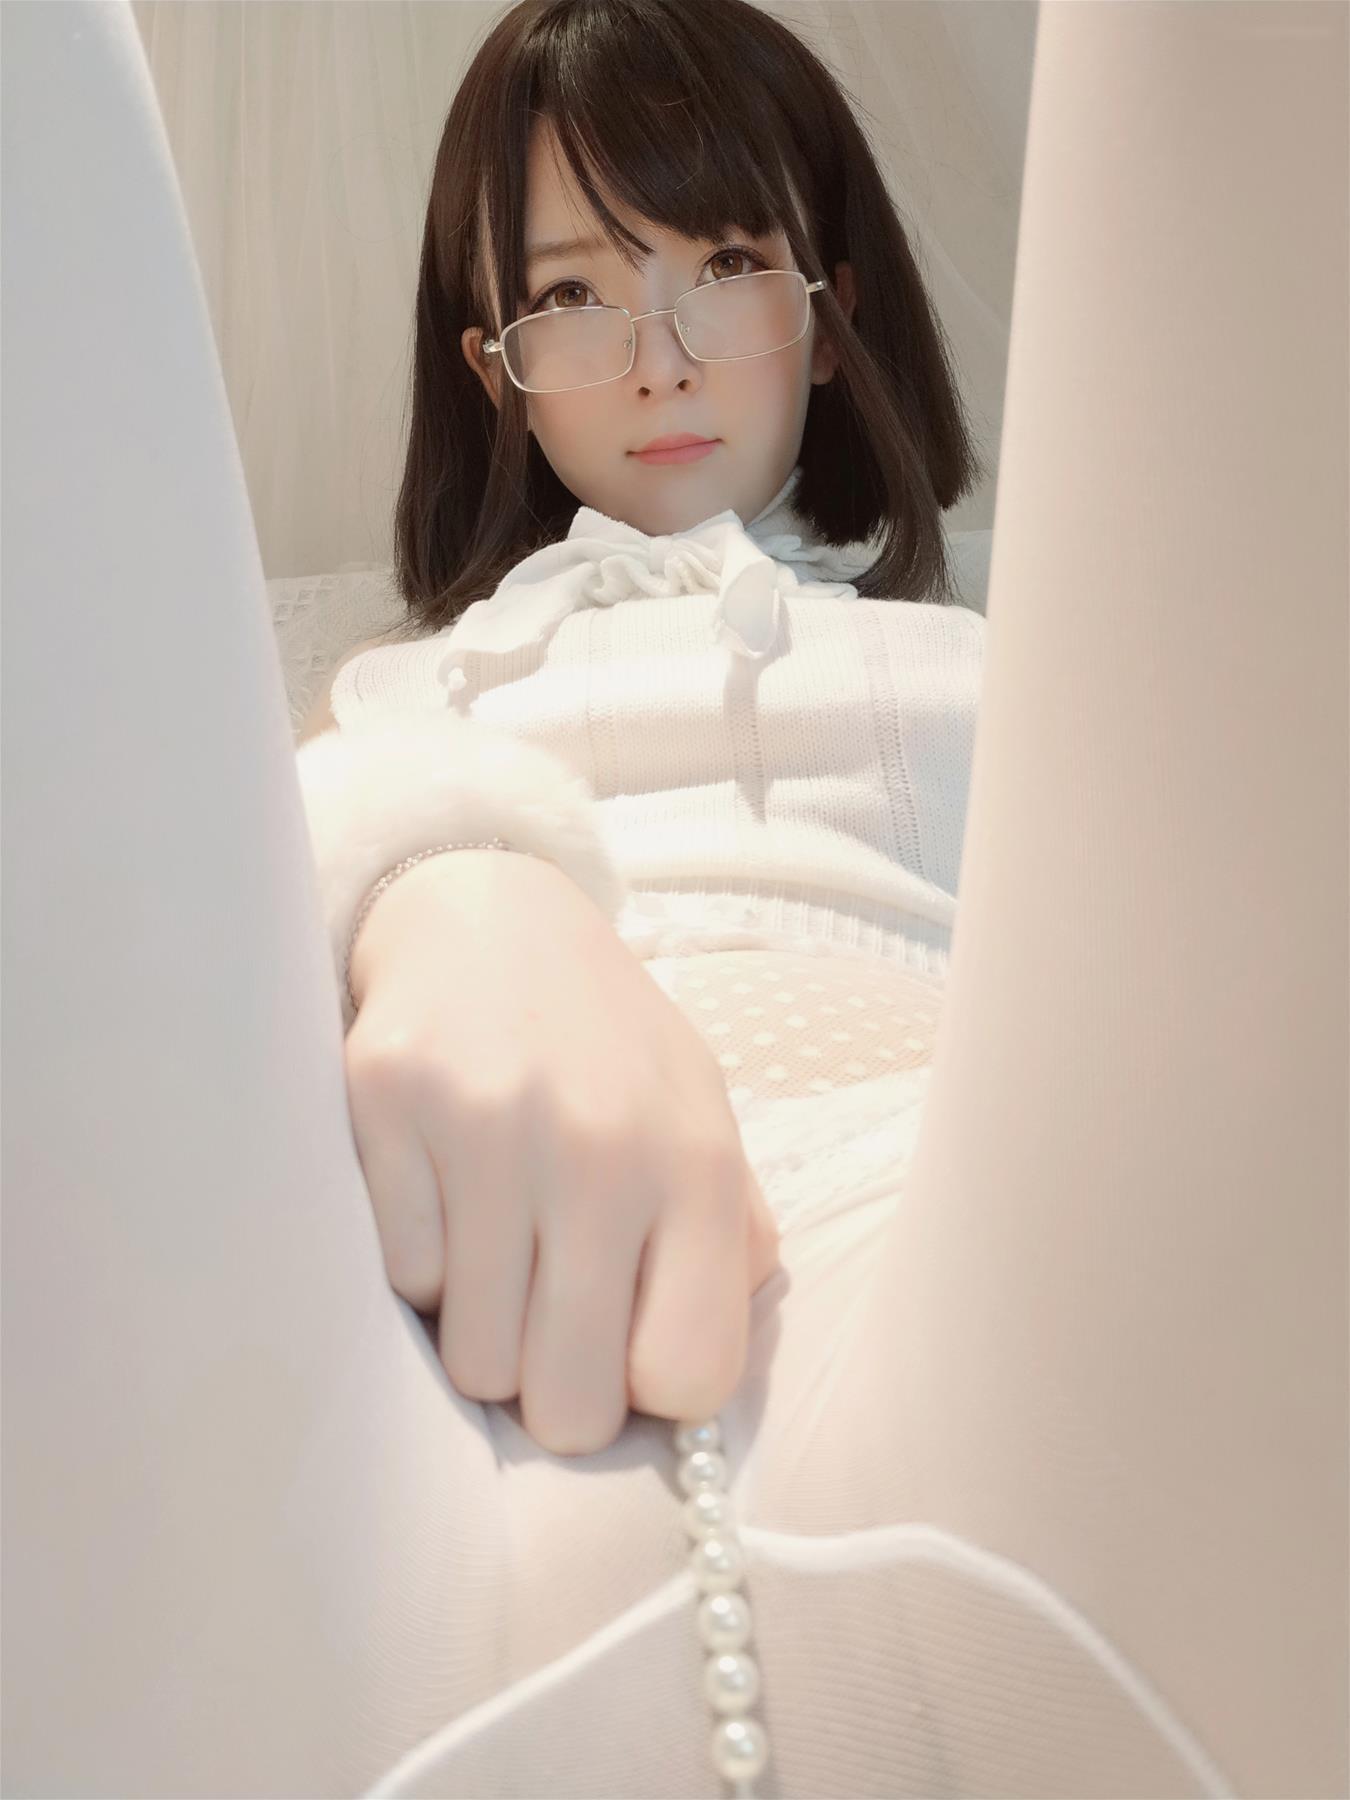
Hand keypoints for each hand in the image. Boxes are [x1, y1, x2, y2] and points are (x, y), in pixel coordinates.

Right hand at [342, 850, 781, 1455]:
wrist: (490, 922)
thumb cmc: (605, 1051)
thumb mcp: (700, 1122)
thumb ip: (728, 1245)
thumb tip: (699, 1380)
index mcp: (697, 1162)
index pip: (690, 1378)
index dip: (649, 1388)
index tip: (625, 1347)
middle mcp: (602, 1146)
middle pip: (571, 1407)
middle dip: (555, 1391)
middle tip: (546, 1326)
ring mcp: (491, 1125)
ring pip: (474, 1361)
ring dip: (482, 1327)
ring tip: (498, 1248)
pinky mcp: (390, 1102)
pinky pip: (401, 1280)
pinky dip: (421, 1261)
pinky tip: (445, 1195)